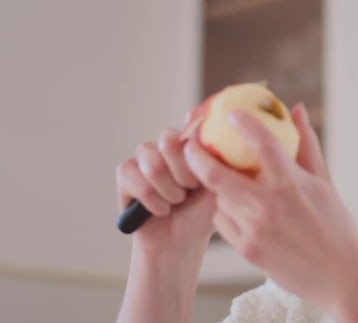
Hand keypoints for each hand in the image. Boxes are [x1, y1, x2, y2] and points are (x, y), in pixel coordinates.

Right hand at [115, 128, 215, 253]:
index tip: (197, 178)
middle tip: (188, 191)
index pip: (190, 127)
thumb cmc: (202, 214)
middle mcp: (167, 144)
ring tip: (176, 202)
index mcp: (192, 142)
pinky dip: (151, 200)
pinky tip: (159, 210)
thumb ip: (217, 160)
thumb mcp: (219, 186)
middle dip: (182, 174)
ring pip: (152, 164)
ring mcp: (145, 156)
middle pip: (168, 140)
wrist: (181, 242)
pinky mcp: (126, 172)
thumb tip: (215, 137)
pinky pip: (133, 178)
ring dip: (168, 191)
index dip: (193, 149)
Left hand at [183, 103, 357, 311]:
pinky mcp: (247, 249)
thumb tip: (297, 110)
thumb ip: (306, 144)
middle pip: (216, 175)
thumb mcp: (324, 182)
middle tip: (190, 145)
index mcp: (291, 183)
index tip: (230, 113)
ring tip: (216, 178)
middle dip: (196, 156)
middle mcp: (269, 204)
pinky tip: (234, 208)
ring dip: (215, 187)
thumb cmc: (336, 225)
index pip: (261, 142)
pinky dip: (224, 211)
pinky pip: (223, 223)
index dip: (242, 123)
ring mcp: (254, 229)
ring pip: (217, 199)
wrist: (340, 275)